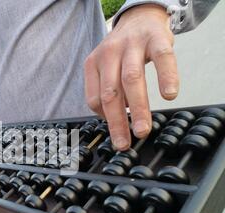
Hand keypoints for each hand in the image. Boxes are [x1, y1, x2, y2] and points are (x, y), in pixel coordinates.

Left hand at [84, 4, 178, 150]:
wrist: (139, 19)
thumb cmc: (123, 52)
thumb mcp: (106, 68)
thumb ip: (108, 90)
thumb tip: (116, 120)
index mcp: (93, 64)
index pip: (94, 98)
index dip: (104, 118)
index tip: (117, 132)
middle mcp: (109, 53)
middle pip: (111, 92)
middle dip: (117, 122)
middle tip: (124, 142)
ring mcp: (131, 45)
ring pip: (131, 79)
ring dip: (137, 108)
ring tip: (143, 129)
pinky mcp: (155, 38)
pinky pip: (162, 59)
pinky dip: (166, 77)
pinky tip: (169, 94)